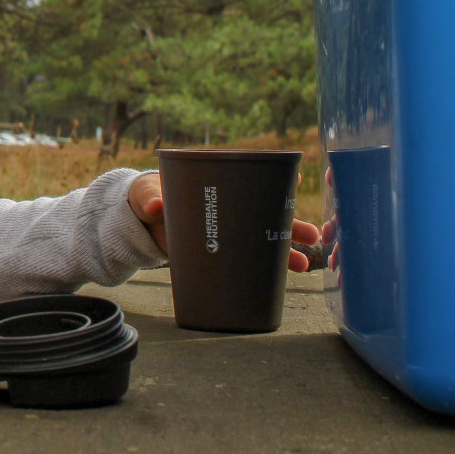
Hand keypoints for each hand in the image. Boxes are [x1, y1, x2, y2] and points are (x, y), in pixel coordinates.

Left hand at [126, 171, 322, 270]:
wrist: (141, 225)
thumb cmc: (149, 199)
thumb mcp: (148, 195)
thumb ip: (150, 199)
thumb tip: (157, 207)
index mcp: (215, 182)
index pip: (249, 175)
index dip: (273, 174)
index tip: (295, 176)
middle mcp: (229, 205)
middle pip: (266, 211)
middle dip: (290, 223)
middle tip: (312, 234)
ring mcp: (228, 229)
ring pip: (264, 237)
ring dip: (287, 249)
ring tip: (304, 262)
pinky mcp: (220, 250)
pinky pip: (249, 259)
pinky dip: (266, 268)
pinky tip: (282, 278)